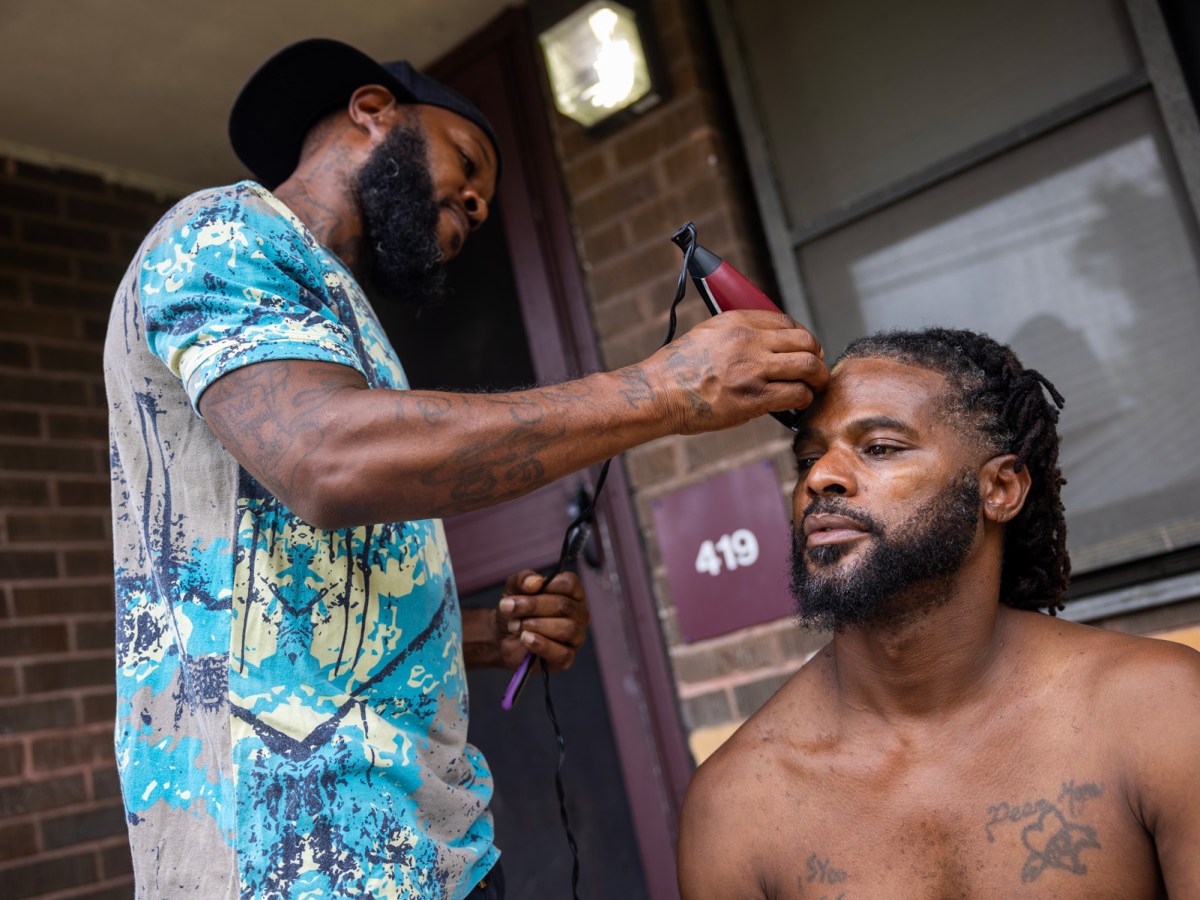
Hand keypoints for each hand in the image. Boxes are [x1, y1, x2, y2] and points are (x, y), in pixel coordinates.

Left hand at [495, 569, 588, 671]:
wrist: (502, 637)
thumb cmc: (516, 611)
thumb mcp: (513, 589)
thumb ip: (523, 579)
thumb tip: (536, 582)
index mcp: (571, 593)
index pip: (570, 584)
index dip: (547, 585)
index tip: (526, 589)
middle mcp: (578, 614)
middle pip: (564, 605)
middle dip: (533, 606)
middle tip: (510, 608)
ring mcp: (576, 637)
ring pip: (567, 628)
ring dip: (536, 625)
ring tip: (516, 625)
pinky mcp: (567, 659)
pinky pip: (562, 653)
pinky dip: (541, 644)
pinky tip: (526, 639)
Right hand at [644, 309, 827, 434]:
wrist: (658, 393)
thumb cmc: (677, 369)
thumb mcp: (708, 334)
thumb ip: (739, 335)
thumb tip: (770, 346)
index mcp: (737, 322)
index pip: (786, 321)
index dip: (802, 337)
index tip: (804, 348)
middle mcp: (748, 341)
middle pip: (805, 341)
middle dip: (817, 356)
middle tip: (815, 370)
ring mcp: (752, 369)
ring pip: (808, 367)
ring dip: (817, 379)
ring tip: (814, 387)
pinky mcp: (753, 398)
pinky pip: (796, 394)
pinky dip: (803, 399)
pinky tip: (797, 404)